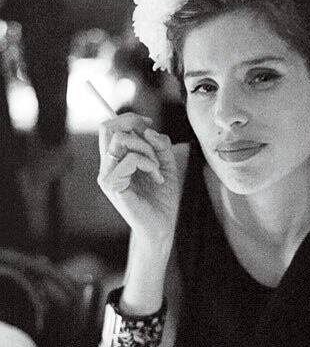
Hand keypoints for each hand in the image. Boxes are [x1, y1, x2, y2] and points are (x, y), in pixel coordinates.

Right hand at [97, 113, 179, 246]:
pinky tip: (157, 179)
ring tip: (157, 169)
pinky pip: (130, 159)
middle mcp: (107, 166)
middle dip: (135, 127)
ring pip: (120, 140)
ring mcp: (107, 176)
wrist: (162, 227)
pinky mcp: (112, 186)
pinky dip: (148, 163)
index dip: (130, 118)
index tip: (150, 124)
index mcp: (115, 160)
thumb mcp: (165, 164)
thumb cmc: (162, 199)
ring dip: (146, 149)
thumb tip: (148, 128)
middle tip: (155, 146)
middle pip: (107, 128)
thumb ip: (160, 144)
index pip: (109, 127)